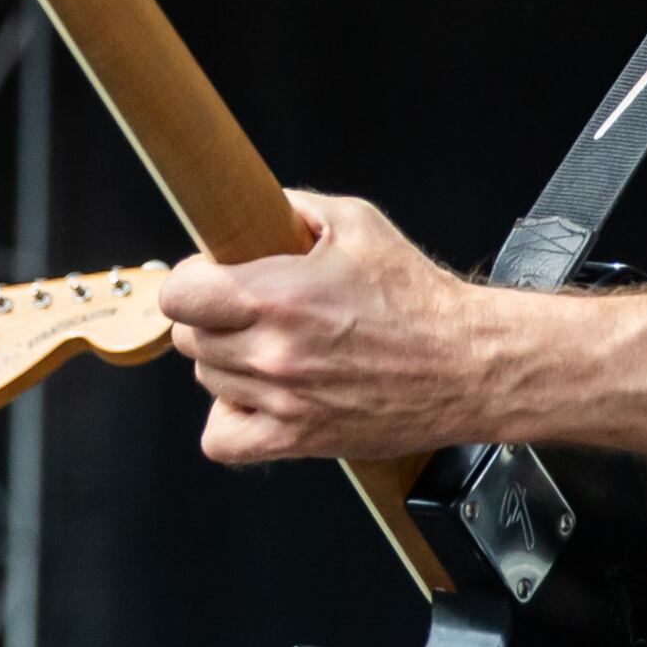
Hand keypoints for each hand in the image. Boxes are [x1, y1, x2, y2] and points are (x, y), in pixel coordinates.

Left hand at [160, 189, 502, 465]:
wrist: (467, 364)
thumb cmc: (420, 300)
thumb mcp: (357, 223)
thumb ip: (293, 209)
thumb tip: (249, 206)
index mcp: (277, 297)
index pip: (179, 295)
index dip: (192, 281)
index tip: (212, 277)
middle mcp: (272, 353)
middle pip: (189, 337)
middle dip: (213, 317)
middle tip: (250, 309)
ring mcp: (281, 402)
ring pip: (207, 381)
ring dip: (227, 363)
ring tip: (270, 348)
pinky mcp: (297, 440)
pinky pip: (222, 439)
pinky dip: (231, 419)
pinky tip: (258, 397)